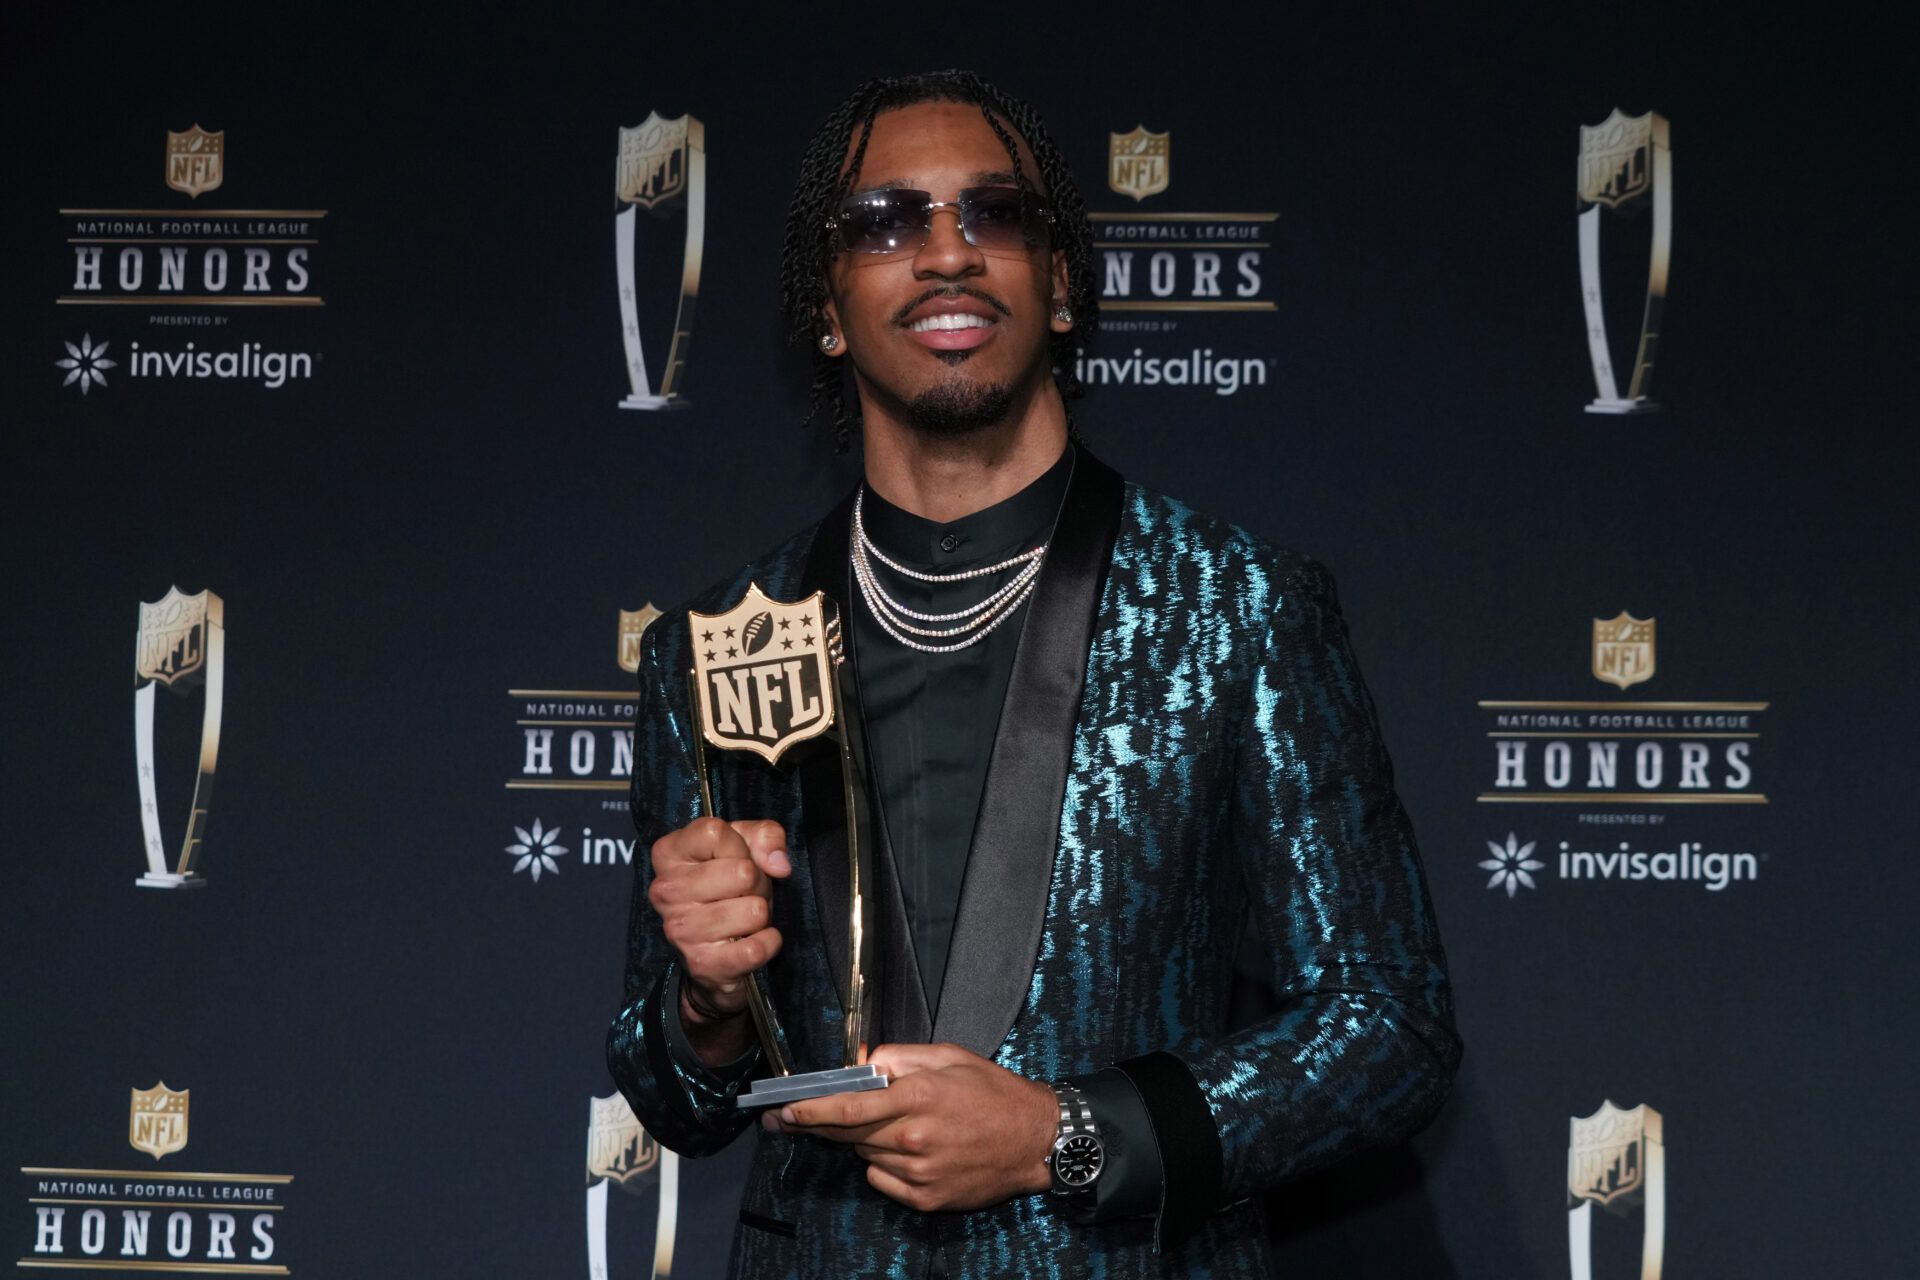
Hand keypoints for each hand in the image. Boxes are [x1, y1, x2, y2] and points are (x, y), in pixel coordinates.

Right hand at [648, 817, 790, 1057]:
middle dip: (757, 883)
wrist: (716, 951)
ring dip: (761, 915)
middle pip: (742, 872)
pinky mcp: (702, 964)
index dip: (740, 846)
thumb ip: (766, 836)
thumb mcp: (746, 846)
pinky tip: (754, 940)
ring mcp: (680, 930)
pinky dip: (769, 943)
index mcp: (668, 853)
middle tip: (745, 893)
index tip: (737, 859)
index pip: (714, 833)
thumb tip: (779, 865)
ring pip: (754, 911)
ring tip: (745, 917)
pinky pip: (756, 948)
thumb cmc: (729, 886)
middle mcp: (665, 891)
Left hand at [768, 1043, 1057, 1211]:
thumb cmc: (994, 1093)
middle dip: (817, 1124)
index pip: (848, 1107)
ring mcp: (919, 1172)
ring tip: (893, 1124)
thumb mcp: (949, 1057)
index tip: (784, 1108)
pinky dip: (883, 1164)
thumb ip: (900, 1056)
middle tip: (791, 1117)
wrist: (1035, 1140)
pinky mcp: (925, 1198)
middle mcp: (914, 1138)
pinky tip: (909, 1149)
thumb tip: (861, 1060)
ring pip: (865, 1155)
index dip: (810, 1110)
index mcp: (918, 1097)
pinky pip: (882, 1180)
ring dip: (863, 1140)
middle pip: (847, 1135)